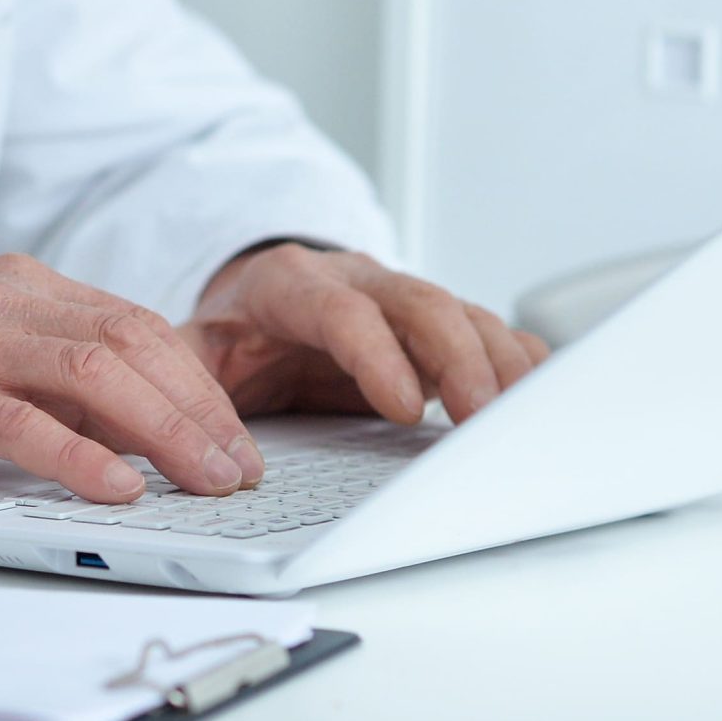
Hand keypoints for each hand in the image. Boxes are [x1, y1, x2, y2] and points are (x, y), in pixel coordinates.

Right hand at [0, 254, 263, 503]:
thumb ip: (50, 373)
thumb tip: (143, 425)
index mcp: (20, 285)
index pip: (138, 324)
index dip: (198, 383)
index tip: (234, 436)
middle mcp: (1, 299)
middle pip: (133, 341)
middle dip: (200, 409)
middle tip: (238, 468)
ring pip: (95, 373)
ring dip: (166, 431)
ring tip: (205, 481)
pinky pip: (25, 421)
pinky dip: (81, 456)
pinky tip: (118, 487)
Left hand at [181, 243, 549, 424]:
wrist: (257, 308)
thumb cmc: (231, 336)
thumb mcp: (190, 352)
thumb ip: (182, 382)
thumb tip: (187, 439)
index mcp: (290, 285)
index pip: (339, 310)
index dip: (375, 354)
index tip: (402, 406)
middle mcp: (356, 281)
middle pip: (418, 303)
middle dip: (457, 358)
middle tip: (481, 419)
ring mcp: (403, 302)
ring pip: (463, 314)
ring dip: (499, 364)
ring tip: (522, 418)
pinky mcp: (437, 327)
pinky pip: (488, 332)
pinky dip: (519, 362)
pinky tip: (540, 397)